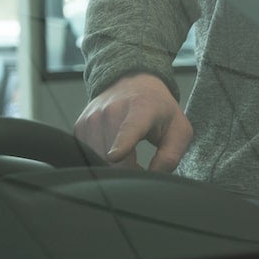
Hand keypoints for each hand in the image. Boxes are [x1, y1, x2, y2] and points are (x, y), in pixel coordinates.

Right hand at [74, 73, 193, 171]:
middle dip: (127, 172)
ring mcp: (92, 117)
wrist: (133, 82)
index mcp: (141, 109)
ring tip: (128, 159)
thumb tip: (153, 176)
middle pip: (111, 156)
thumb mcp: (179, 130)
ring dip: (113, 168)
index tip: (115, 156)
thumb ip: (170, 157)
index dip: (122, 144)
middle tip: (141, 168)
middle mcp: (111, 110)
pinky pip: (87, 155)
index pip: (129, 128)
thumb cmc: (159, 109)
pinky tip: (113, 154)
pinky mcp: (80, 126)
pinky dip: (100, 161)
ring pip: (97, 159)